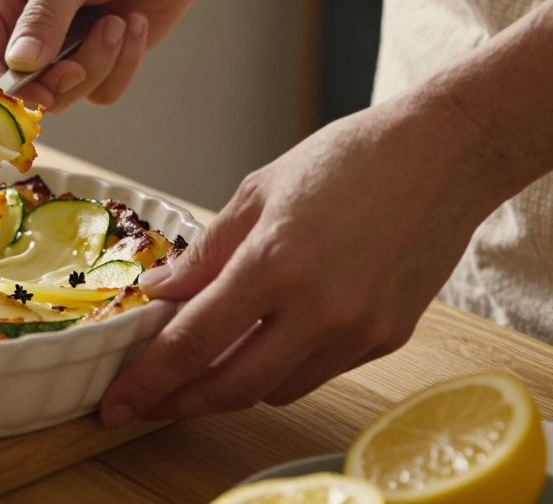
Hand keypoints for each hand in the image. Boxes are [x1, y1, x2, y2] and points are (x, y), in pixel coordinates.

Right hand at [0, 0, 215, 109]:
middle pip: (18, 88)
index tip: (18, 94)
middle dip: (53, 83)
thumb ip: (44, 16)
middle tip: (78, 68)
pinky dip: (123, 63)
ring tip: (117, 22)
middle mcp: (25, 28)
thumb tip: (19, 64)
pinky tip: (134, 24)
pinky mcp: (99, 61)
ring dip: (97, 64)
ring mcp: (62, 48)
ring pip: (63, 95)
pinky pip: (101, 91)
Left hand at [100, 98, 493, 424]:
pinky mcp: (389, 339)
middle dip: (180, 404)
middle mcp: (319, 308)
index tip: (116, 401)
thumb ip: (206, 252)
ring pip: (275, 390)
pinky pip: (318, 374)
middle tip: (147, 405)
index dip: (149, 381)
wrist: (443, 154)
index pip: (194, 343)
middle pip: (232, 387)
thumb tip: (161, 294)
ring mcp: (359, 330)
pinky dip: (280, 369)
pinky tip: (262, 345)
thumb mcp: (258, 192)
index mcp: (274, 263)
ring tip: (201, 368)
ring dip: (231, 387)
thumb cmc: (347, 159)